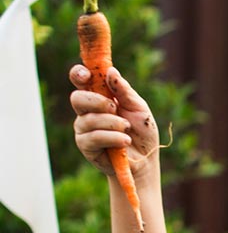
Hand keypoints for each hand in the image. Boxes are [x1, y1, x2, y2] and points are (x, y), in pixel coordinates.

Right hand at [69, 64, 157, 179]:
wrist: (146, 160)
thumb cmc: (141, 132)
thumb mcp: (138, 108)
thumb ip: (124, 91)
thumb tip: (110, 71)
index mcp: (97, 96)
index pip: (80, 80)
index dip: (79, 74)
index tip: (86, 74)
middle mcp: (86, 111)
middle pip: (77, 98)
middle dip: (97, 101)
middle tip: (115, 108)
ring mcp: (83, 128)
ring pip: (88, 119)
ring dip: (112, 123)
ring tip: (127, 129)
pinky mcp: (86, 146)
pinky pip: (93, 137)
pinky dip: (112, 137)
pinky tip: (125, 141)